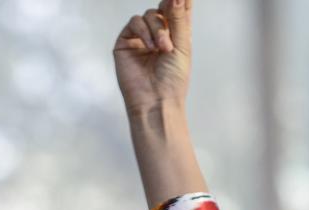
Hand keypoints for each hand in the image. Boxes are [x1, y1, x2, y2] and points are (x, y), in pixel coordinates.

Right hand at [114, 0, 192, 116]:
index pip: (178, 12)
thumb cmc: (173, 81)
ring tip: (163, 48)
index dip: (180, 2)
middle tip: (174, 27)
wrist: (157, 101)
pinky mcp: (126, 42)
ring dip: (158, 29)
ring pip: (149, 15)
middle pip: (163, 10)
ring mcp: (142, 38)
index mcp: (176, 37)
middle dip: (169, 15)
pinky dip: (144, 31)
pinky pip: (134, 23)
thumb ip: (179, 18)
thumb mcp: (182, 47)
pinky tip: (151, 47)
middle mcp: (159, 35)